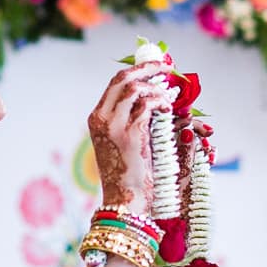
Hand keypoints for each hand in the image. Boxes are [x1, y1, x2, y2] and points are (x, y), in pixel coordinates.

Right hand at [88, 62, 171, 209]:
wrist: (126, 200)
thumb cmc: (129, 173)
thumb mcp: (123, 141)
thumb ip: (130, 119)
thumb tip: (151, 96)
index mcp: (96, 118)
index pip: (115, 83)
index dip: (138, 70)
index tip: (156, 66)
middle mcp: (101, 119)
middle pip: (122, 78)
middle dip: (147, 68)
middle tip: (167, 67)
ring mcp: (113, 126)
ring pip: (134, 88)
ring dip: (156, 88)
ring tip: (169, 96)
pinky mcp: (129, 134)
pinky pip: (147, 106)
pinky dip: (160, 103)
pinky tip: (169, 110)